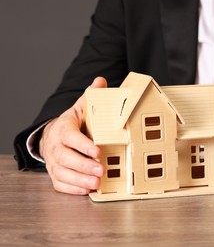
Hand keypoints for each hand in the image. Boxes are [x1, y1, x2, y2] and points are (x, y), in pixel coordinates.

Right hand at [39, 77, 106, 194]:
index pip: (71, 136)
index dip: (83, 145)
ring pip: (62, 173)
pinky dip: (72, 188)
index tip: (98, 151)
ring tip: (96, 183)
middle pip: (65, 157)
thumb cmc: (73, 122)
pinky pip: (60, 183)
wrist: (53, 135)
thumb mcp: (80, 108)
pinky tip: (86, 190)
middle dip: (83, 165)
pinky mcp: (54, 173)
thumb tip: (101, 81)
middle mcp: (55, 146)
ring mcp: (53, 161)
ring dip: (80, 180)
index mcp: (63, 128)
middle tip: (100, 170)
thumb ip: (91, 97)